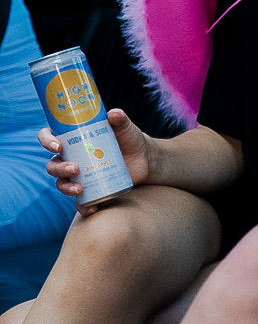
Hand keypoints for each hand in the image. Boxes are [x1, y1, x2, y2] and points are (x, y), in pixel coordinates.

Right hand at [38, 108, 152, 209]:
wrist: (145, 159)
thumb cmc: (130, 139)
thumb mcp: (125, 127)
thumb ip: (119, 118)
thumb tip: (113, 114)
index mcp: (73, 139)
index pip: (49, 137)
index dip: (47, 141)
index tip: (57, 145)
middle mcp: (71, 157)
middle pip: (53, 164)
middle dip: (59, 168)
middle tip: (75, 168)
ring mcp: (79, 175)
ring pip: (62, 183)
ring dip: (66, 187)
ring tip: (80, 189)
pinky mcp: (90, 189)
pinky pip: (80, 202)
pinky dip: (83, 208)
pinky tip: (92, 209)